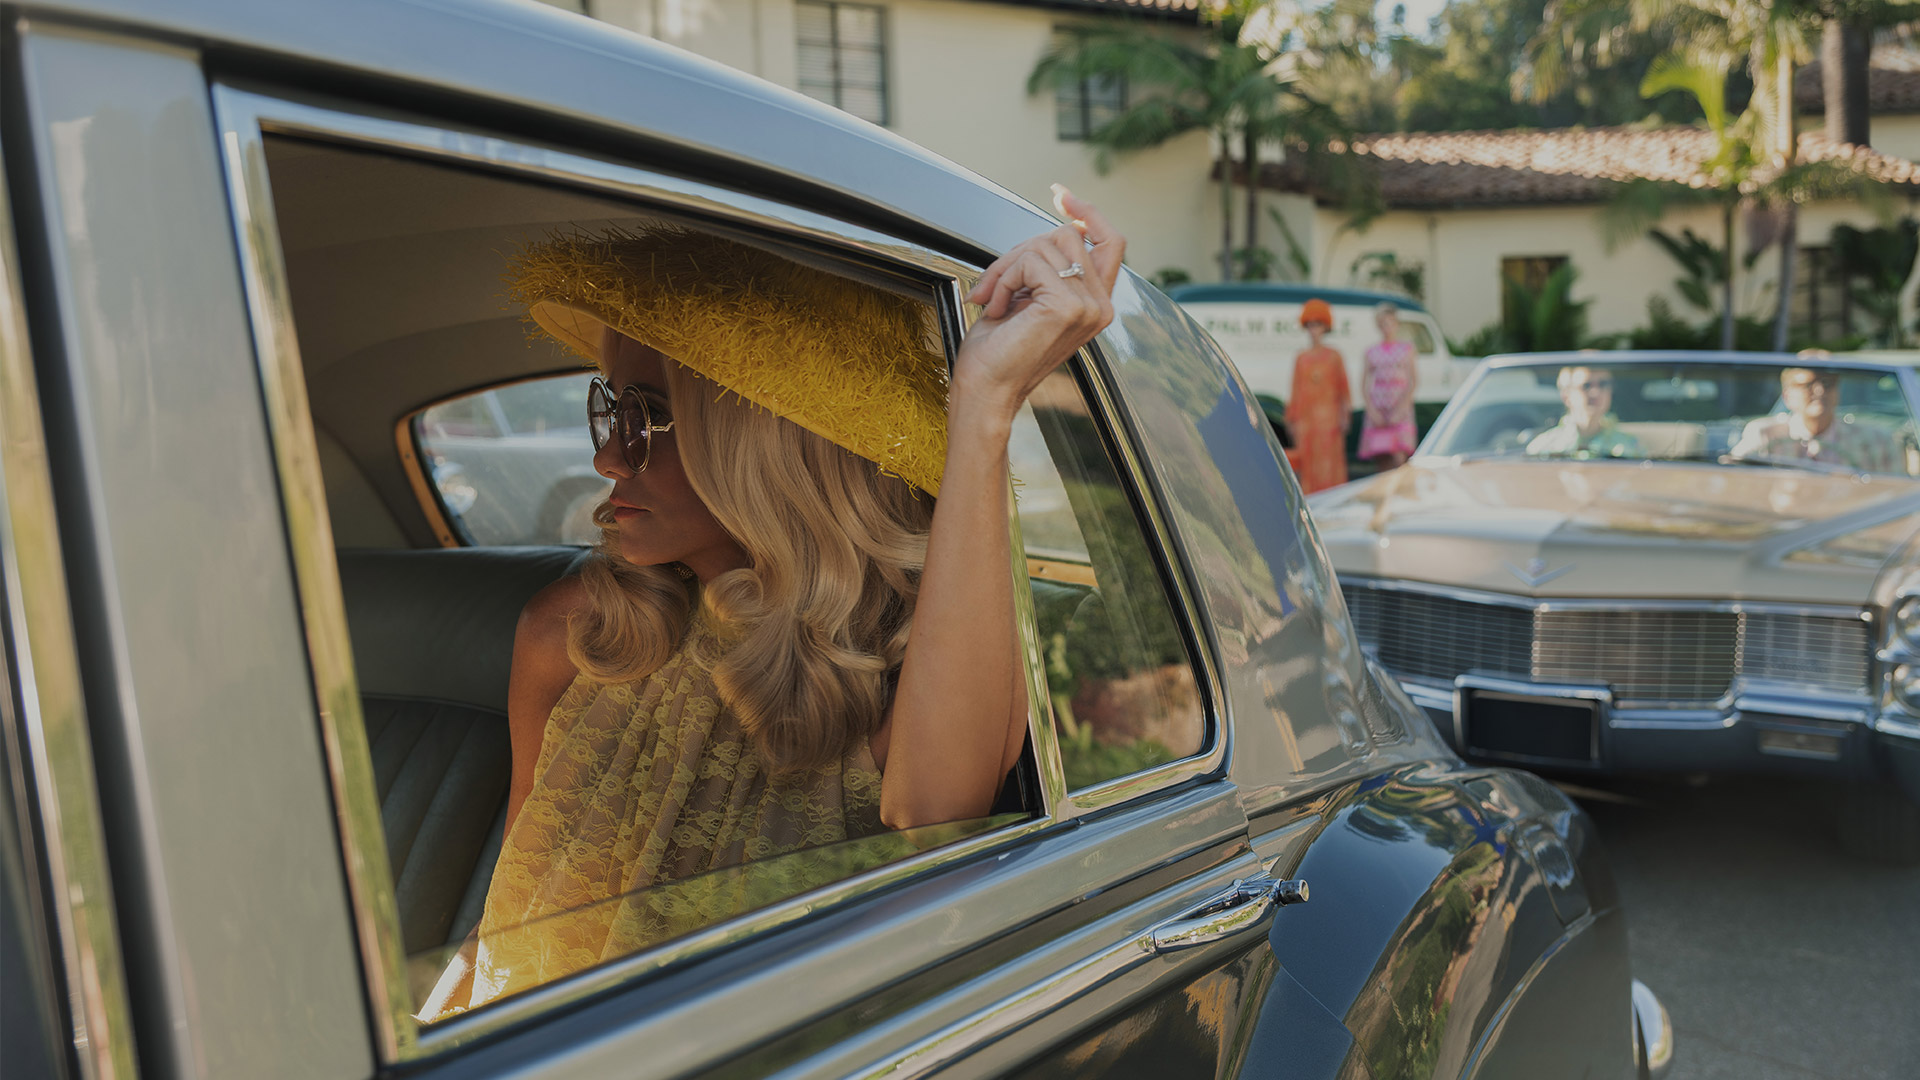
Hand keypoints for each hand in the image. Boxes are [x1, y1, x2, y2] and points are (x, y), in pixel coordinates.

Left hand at [954, 186, 1124, 421]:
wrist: (986, 389)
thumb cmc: (998, 351)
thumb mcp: (1028, 296)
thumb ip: (1047, 266)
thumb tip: (1058, 223)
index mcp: (1096, 303)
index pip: (1111, 241)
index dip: (1089, 212)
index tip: (1062, 195)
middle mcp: (1101, 305)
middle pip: (1067, 235)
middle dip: (1020, 251)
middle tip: (993, 284)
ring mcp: (1089, 306)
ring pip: (1046, 244)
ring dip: (1008, 266)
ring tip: (996, 299)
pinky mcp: (1068, 306)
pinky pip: (1030, 262)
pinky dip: (1004, 279)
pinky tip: (999, 309)